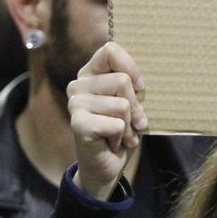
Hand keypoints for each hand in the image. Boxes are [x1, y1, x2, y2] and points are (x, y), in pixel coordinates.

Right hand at [67, 42, 146, 200]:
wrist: (107, 166)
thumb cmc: (121, 130)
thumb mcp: (131, 102)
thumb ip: (131, 84)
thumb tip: (141, 76)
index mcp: (90, 73)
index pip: (110, 51)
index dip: (131, 67)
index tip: (139, 87)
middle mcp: (78, 85)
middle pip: (122, 80)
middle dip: (135, 107)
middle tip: (132, 123)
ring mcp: (75, 104)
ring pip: (122, 104)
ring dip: (129, 125)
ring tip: (120, 134)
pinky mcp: (78, 124)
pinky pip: (117, 124)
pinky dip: (122, 137)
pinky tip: (111, 143)